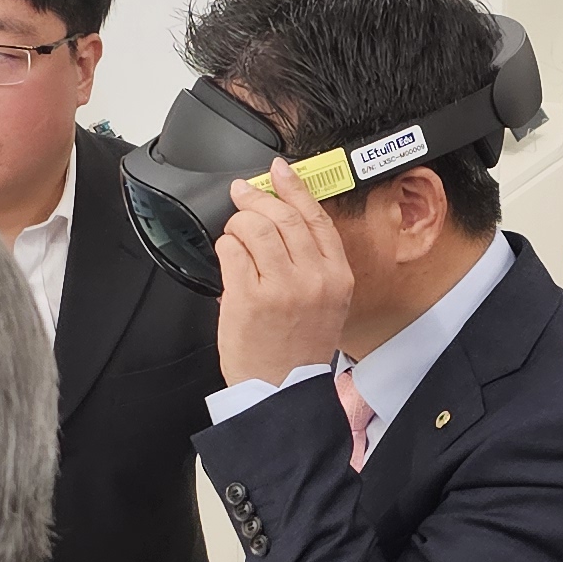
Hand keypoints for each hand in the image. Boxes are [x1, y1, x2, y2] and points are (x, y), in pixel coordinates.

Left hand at [214, 156, 357, 387]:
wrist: (282, 390)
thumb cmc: (299, 349)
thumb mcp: (327, 301)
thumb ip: (313, 261)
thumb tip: (282, 216)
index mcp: (337, 276)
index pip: (315, 217)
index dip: (294, 188)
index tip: (278, 171)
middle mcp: (313, 278)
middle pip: (282, 216)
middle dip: (257, 199)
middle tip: (241, 195)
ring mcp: (281, 287)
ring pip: (255, 227)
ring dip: (238, 224)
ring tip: (235, 235)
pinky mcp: (249, 297)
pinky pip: (232, 250)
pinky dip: (225, 246)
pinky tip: (229, 257)